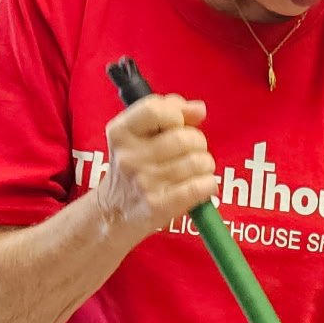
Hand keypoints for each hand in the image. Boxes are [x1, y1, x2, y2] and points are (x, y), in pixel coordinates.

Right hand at [98, 93, 217, 242]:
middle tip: (193, 152)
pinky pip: (199, 187)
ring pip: (197, 162)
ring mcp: (143, 182)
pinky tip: (203, 186)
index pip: (155, 109)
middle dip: (198, 143)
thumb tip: (199, 109)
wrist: (114, 213)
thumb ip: (169, 112)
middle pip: (184, 138)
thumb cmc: (134, 168)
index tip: (179, 125)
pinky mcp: (158, 206)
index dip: (176, 115)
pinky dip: (208, 185)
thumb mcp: (139, 134)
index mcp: (121, 132)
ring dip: (205, 165)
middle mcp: (129, 157)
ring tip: (196, 171)